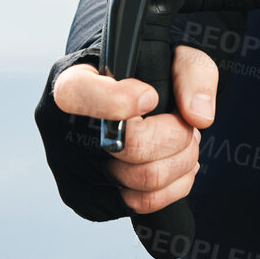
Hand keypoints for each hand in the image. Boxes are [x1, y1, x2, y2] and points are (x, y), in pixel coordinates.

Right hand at [52, 46, 217, 213]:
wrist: (123, 98)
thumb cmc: (145, 71)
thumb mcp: (174, 54)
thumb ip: (193, 74)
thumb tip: (199, 117)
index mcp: (70, 82)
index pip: (77, 96)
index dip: (120, 101)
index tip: (151, 96)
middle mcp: (61, 129)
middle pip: (131, 146)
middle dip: (176, 136)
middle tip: (186, 123)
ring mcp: (71, 170)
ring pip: (144, 181)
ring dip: (180, 162)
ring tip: (183, 141)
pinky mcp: (89, 200)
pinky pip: (142, 204)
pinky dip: (172, 187)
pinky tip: (171, 162)